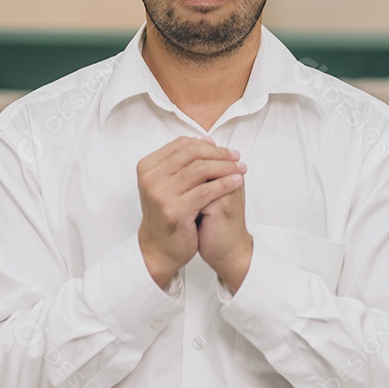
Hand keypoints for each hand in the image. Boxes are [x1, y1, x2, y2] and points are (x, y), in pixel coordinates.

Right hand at [137, 137, 245, 288]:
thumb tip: (207, 139)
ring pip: (200, 170)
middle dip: (218, 153)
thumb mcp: (170, 182)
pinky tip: (236, 182)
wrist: (159, 248)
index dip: (207, 144)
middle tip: (237, 157)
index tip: (226, 150)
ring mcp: (160, 194)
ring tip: (241, 168)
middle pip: (192, 154)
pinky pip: (205, 191)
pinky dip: (224, 183)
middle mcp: (150, 178)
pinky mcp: (174, 210)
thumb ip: (184, 161)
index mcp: (147, 166)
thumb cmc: (168, 213)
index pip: (182, 145)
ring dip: (225, 167)